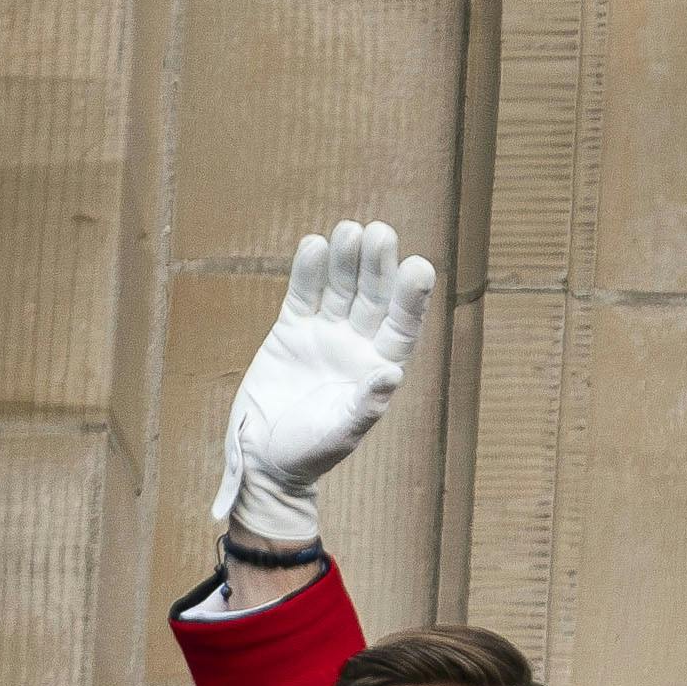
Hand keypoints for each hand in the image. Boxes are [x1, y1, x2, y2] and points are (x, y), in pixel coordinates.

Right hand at [216, 220, 436, 545]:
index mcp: (380, 369)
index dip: (411, 298)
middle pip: (372, 298)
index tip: (420, 267)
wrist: (266, 455)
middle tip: (380, 232)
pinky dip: (308, 271)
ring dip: (346, 260)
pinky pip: (303, 294)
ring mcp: (326, 335)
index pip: (402, 327)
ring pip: (340, 289)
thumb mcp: (341, 432)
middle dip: (377, 266)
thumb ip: (366, 405)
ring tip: (350, 230)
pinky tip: (316, 245)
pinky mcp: (292, 329)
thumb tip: (390, 374)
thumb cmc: (310, 452)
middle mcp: (358, 346)